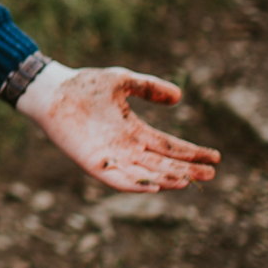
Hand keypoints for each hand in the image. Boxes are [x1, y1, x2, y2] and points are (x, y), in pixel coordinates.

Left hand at [16, 61, 219, 191]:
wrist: (52, 90)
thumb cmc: (84, 85)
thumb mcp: (123, 81)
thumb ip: (149, 88)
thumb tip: (178, 97)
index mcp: (134, 131)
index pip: (169, 145)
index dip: (191, 152)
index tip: (215, 157)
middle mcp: (125, 147)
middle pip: (162, 163)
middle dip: (187, 169)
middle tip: (212, 174)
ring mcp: (109, 156)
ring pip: (144, 174)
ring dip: (166, 179)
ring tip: (188, 181)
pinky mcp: (92, 162)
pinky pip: (116, 179)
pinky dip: (135, 184)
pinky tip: (154, 186)